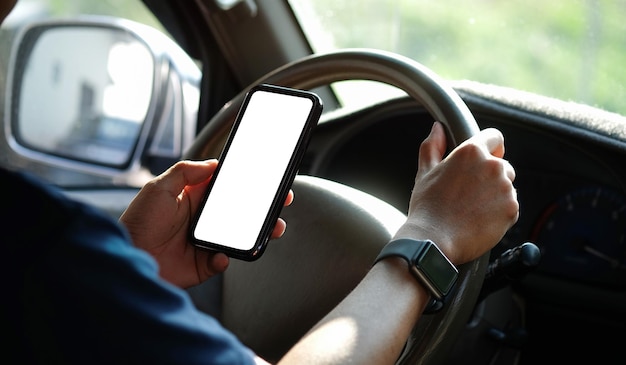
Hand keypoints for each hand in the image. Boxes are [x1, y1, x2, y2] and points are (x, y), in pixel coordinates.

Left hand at [119, 159, 293, 287]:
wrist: (126, 258)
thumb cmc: (137, 223)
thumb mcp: (158, 187)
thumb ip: (186, 172)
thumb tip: (212, 163)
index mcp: (194, 199)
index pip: (228, 189)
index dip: (249, 184)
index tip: (268, 179)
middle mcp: (203, 220)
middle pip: (241, 212)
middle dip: (264, 208)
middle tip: (282, 201)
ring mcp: (205, 242)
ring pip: (240, 236)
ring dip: (259, 232)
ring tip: (274, 228)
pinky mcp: (202, 265)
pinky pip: (222, 261)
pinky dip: (224, 259)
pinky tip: (220, 255)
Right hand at [394, 122, 518, 264]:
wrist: (434, 240)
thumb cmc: (427, 207)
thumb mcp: (425, 172)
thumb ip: (433, 146)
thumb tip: (437, 129)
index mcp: (470, 152)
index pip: (494, 137)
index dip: (491, 147)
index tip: (483, 160)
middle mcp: (492, 165)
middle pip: (502, 165)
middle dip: (490, 177)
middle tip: (469, 195)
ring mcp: (505, 188)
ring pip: (507, 187)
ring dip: (495, 196)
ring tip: (471, 210)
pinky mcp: (512, 209)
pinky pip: (510, 207)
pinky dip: (499, 214)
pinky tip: (479, 221)